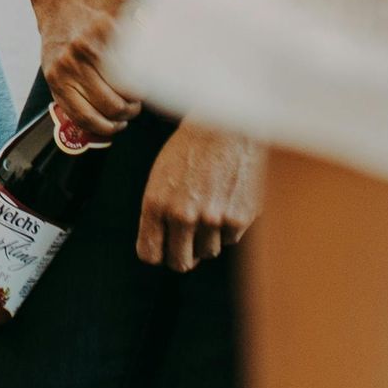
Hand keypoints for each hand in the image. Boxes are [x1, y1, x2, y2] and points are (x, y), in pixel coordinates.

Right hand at [22, 0, 139, 140]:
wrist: (60, 3)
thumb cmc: (99, 10)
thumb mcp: (128, 9)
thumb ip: (153, 28)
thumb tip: (180, 48)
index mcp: (105, 31)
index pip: (131, 81)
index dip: (143, 93)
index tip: (147, 90)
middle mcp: (81, 51)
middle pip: (115, 101)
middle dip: (131, 108)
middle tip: (136, 102)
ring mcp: (64, 68)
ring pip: (97, 113)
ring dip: (116, 120)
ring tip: (124, 113)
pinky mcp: (53, 81)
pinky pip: (77, 116)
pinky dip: (96, 126)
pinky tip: (108, 122)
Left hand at [137, 122, 264, 272]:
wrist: (228, 125)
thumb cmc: (193, 146)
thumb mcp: (161, 173)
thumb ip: (159, 209)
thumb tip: (163, 242)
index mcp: (155, 203)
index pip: (149, 254)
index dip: (157, 253)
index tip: (163, 249)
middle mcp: (181, 215)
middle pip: (180, 263)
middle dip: (183, 256)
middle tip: (188, 243)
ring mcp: (211, 219)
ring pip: (208, 251)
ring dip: (208, 238)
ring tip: (210, 206)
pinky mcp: (238, 219)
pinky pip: (230, 239)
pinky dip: (229, 226)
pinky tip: (228, 199)